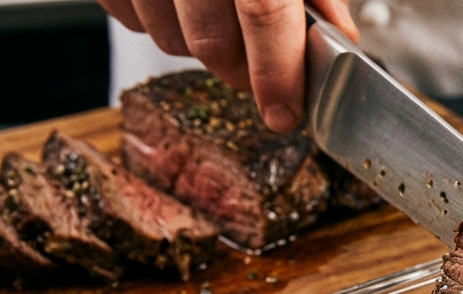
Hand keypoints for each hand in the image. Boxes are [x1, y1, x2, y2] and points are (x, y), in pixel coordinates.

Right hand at [96, 0, 356, 131]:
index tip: (286, 111)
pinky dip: (157, 20)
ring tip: (218, 17)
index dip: (277, 73)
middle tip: (263, 72)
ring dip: (198, 45)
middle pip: (211, 41)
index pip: (263, 12)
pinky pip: (128, 17)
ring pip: (167, 38)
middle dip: (242, 72)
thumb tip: (333, 34)